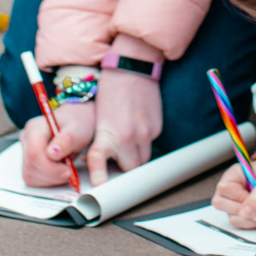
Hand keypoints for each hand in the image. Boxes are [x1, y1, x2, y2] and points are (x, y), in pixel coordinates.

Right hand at [19, 99, 94, 188]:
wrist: (76, 122)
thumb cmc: (77, 124)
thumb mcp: (77, 129)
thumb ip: (66, 140)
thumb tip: (52, 153)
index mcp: (35, 128)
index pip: (34, 154)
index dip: (51, 168)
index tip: (68, 170)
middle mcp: (26, 139)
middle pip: (31, 167)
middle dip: (53, 175)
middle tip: (70, 171)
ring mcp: (25, 151)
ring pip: (30, 176)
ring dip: (51, 179)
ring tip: (65, 168)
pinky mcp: (28, 162)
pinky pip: (32, 179)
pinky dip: (48, 181)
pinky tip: (59, 171)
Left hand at [88, 66, 162, 182]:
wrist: (132, 66)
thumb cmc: (111, 87)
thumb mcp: (98, 116)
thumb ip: (101, 138)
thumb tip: (98, 157)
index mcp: (108, 133)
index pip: (100, 163)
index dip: (100, 180)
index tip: (98, 189)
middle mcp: (128, 136)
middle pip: (130, 168)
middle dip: (124, 167)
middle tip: (117, 157)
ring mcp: (146, 133)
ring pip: (143, 158)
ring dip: (135, 155)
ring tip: (128, 137)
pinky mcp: (156, 127)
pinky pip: (150, 143)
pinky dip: (144, 140)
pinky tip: (138, 124)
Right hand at [213, 162, 255, 227]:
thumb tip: (245, 212)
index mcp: (236, 174)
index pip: (224, 188)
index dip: (237, 196)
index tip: (253, 198)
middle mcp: (233, 189)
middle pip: (220, 203)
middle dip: (241, 209)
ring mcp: (237, 204)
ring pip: (231, 216)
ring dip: (251, 218)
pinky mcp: (244, 216)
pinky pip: (241, 225)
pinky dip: (254, 223)